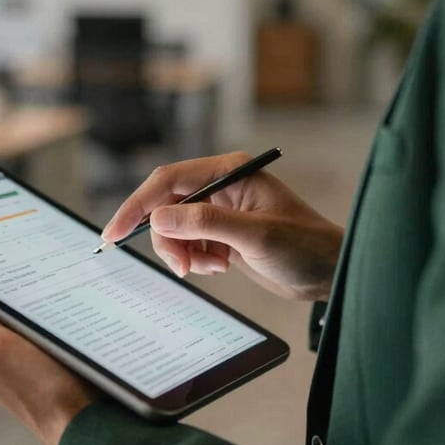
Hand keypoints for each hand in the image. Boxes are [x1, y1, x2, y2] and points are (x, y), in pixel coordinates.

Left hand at [0, 272, 97, 444]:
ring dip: (30, 286)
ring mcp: (24, 352)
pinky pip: (44, 319)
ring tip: (46, 261)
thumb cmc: (41, 391)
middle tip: (19, 241)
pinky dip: (51, 303)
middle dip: (2, 272)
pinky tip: (65, 292)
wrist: (90, 425)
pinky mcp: (51, 353)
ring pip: (20, 307)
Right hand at [102, 152, 342, 301]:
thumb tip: (159, 219)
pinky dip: (194, 259)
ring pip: (174, 228)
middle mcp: (220, 186)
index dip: (139, 204)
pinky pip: (188, 244)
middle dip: (165, 237)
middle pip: (166, 205)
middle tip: (181, 266)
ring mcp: (219, 210)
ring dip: (183, 252)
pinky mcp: (220, 233)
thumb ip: (206, 224)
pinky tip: (219, 266)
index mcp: (229, 172)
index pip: (169, 180)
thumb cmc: (305, 245)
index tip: (115, 231)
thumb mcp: (255, 235)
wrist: (329, 272)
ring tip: (212, 266)